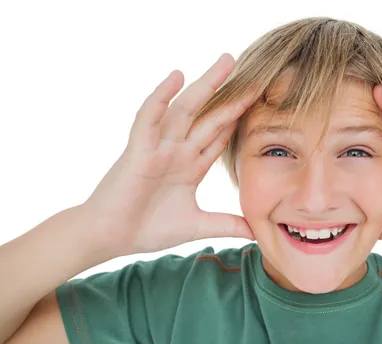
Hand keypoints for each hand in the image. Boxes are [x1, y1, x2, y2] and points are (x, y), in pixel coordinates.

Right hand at [83, 54, 258, 255]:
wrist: (111, 238)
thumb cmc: (147, 229)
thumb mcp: (197, 226)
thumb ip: (227, 225)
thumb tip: (257, 232)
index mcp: (192, 165)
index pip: (222, 135)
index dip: (241, 118)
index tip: (264, 101)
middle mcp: (178, 150)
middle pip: (211, 116)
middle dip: (233, 95)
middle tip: (257, 73)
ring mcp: (159, 147)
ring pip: (186, 109)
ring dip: (206, 85)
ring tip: (227, 62)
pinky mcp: (138, 150)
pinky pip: (150, 118)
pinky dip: (161, 97)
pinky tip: (176, 77)